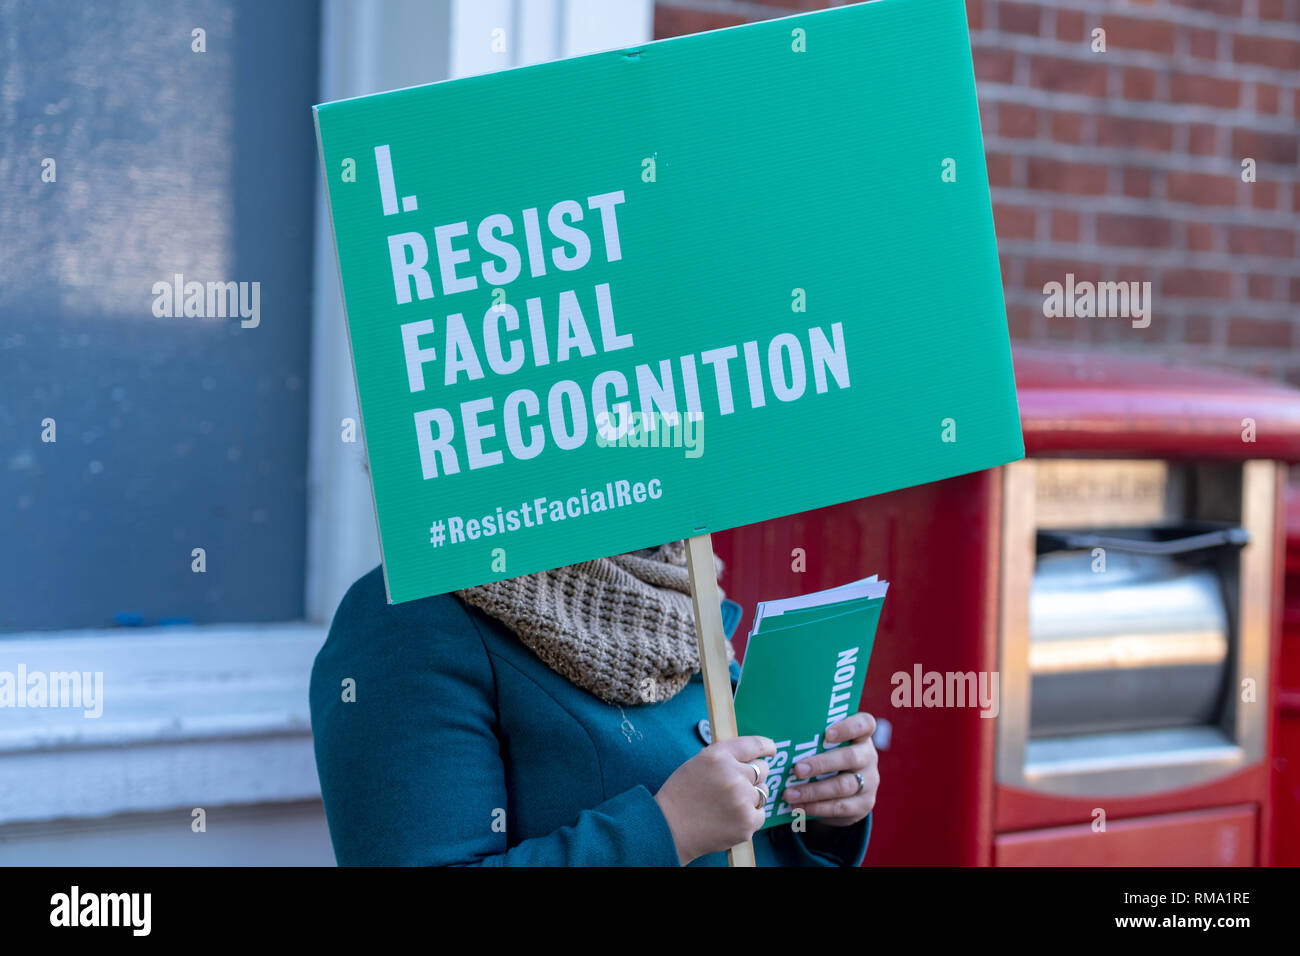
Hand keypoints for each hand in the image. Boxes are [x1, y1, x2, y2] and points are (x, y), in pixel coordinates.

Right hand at [653, 734, 776, 865]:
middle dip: (753, 776)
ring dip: (750, 797)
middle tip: (736, 787)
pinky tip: (731, 818)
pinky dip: (750, 816)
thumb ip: (724, 758)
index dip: (766, 746)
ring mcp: (742, 799)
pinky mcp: (747, 822)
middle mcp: (734, 774)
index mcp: (719, 756)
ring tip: (728, 805)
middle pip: (762, 770)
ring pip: (762, 793)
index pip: (753, 744)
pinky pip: (761, 814)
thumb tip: (749, 758)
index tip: (771, 750)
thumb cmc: (681, 795)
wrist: (669, 829)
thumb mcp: (698, 763)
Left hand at [781, 712, 877, 827]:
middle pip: (851, 757)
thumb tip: (781, 737)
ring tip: (789, 793)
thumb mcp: (825, 747)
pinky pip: (840, 807)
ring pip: (843, 785)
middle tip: (796, 769)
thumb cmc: (827, 759)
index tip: (827, 734)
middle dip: (821, 764)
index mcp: (860, 737)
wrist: (845, 794)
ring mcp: (869, 782)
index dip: (849, 727)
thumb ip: (813, 740)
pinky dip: (816, 807)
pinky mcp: (863, 804)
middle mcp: (868, 757)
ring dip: (813, 790)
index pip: (865, 724)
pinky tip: (798, 806)